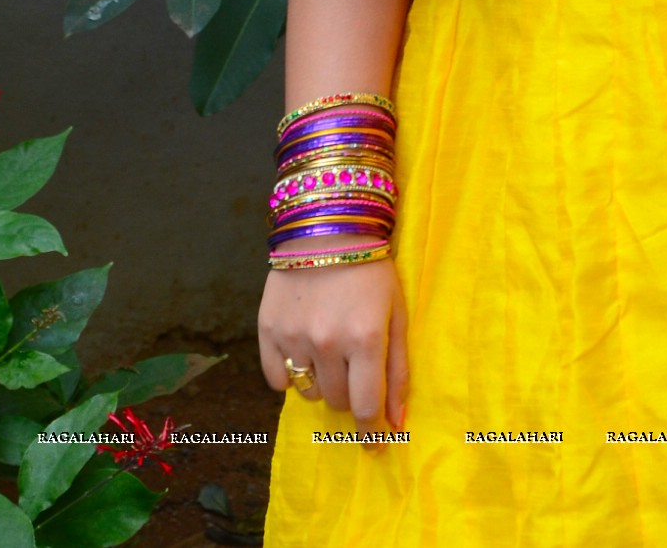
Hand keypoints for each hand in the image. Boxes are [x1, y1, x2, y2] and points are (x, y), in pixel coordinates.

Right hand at [258, 251, 409, 447]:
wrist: (326, 226)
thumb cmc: (371, 270)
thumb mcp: (396, 313)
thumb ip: (398, 370)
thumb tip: (397, 423)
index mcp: (365, 338)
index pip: (365, 408)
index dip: (372, 430)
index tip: (375, 441)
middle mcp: (327, 342)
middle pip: (337, 402)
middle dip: (350, 393)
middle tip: (354, 365)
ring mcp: (294, 336)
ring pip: (308, 394)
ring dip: (322, 383)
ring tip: (330, 350)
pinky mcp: (267, 329)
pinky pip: (277, 379)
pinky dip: (291, 374)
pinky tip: (303, 349)